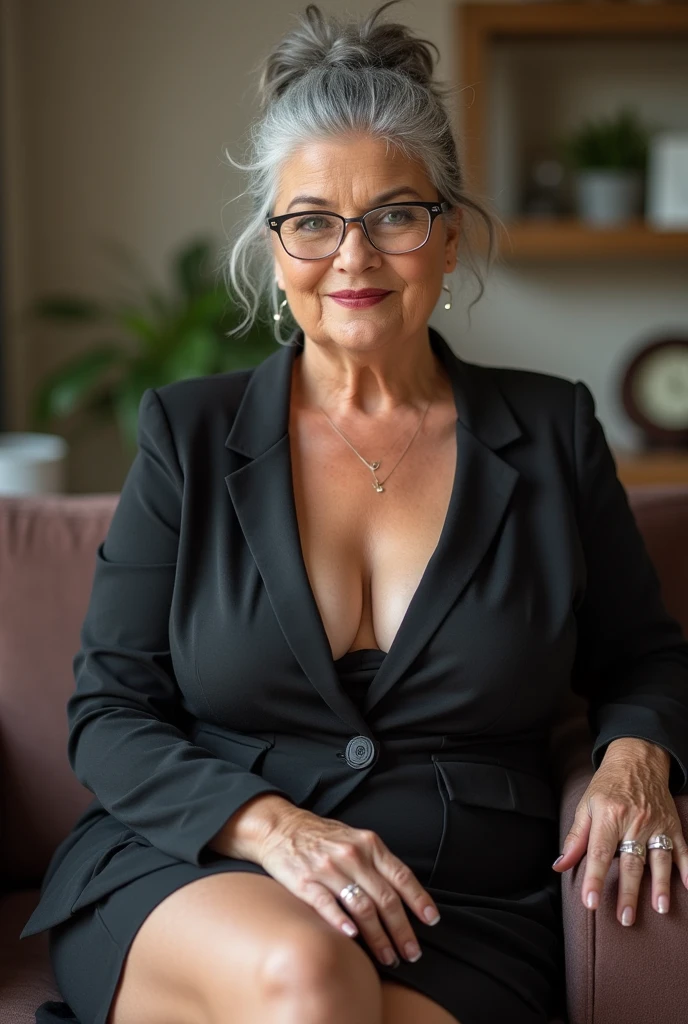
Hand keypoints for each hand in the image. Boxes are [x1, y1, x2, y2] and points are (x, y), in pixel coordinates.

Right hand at [257, 804, 440, 966]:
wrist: (280, 827)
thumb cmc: (322, 837)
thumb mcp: (355, 839)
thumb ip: (377, 863)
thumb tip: (403, 894)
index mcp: (369, 844)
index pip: (401, 876)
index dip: (419, 900)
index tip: (431, 921)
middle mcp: (352, 856)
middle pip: (385, 899)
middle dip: (402, 930)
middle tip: (411, 953)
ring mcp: (328, 869)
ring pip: (362, 907)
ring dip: (378, 937)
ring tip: (388, 957)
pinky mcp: (305, 882)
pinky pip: (327, 905)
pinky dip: (342, 923)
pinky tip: (352, 939)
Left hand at [552, 738, 687, 925]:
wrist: (637, 759)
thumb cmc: (608, 785)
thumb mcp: (586, 805)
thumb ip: (576, 838)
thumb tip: (560, 865)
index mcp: (609, 816)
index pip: (600, 853)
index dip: (595, 879)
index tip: (590, 902)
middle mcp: (634, 821)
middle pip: (631, 862)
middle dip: (629, 892)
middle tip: (625, 919)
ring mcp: (656, 823)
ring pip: (659, 859)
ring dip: (660, 885)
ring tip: (660, 908)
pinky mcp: (673, 824)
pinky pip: (683, 849)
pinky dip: (687, 869)